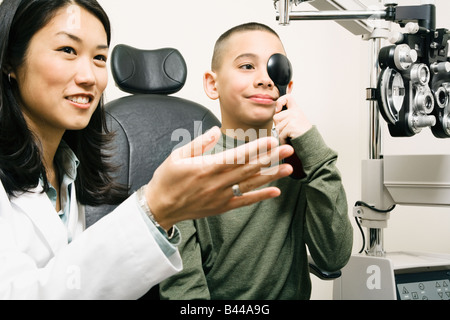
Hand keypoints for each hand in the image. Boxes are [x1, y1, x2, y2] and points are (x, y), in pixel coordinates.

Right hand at [144, 126, 293, 229]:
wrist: (160, 207)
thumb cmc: (167, 180)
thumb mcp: (177, 156)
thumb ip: (198, 144)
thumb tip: (213, 131)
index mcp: (207, 167)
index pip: (237, 156)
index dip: (256, 148)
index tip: (271, 140)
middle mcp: (217, 183)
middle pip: (248, 168)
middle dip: (270, 158)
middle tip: (288, 149)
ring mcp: (221, 196)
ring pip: (250, 184)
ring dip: (271, 176)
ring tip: (288, 168)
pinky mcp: (222, 207)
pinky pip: (244, 201)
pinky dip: (260, 197)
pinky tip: (275, 192)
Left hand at [273, 94, 311, 143]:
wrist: (311, 142)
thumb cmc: (302, 133)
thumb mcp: (296, 120)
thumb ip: (287, 115)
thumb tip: (276, 112)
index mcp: (296, 109)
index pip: (288, 98)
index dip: (280, 101)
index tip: (278, 109)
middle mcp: (295, 112)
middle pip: (276, 117)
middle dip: (278, 125)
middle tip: (287, 130)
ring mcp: (293, 118)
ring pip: (277, 127)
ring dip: (281, 134)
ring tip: (290, 135)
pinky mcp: (291, 126)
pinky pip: (280, 134)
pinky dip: (283, 139)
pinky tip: (290, 139)